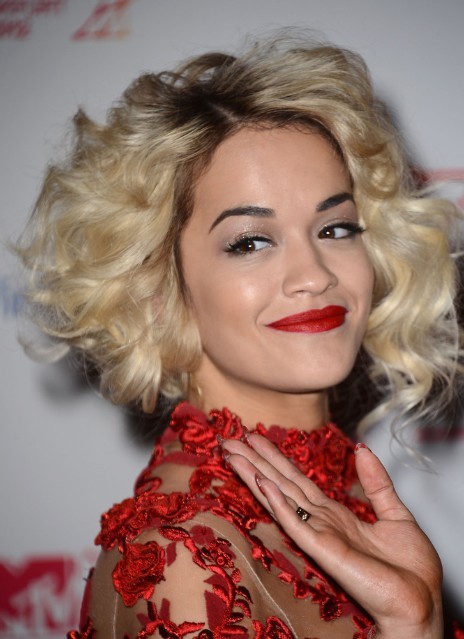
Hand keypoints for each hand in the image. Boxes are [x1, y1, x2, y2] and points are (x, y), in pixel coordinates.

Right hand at [221, 434, 442, 638]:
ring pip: (280, 500)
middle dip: (255, 462)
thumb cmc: (411, 568)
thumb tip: (361, 449)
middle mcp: (320, 522)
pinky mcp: (322, 549)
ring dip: (255, 476)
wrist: (422, 600)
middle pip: (280, 485)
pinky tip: (262, 483)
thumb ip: (376, 483)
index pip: (296, 481)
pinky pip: (295, 523)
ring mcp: (318, 535)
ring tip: (233, 455)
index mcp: (334, 514)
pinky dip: (278, 503)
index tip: (255, 438)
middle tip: (229, 440)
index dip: (275, 459)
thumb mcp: (395, 514)